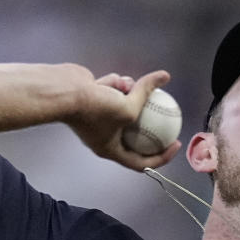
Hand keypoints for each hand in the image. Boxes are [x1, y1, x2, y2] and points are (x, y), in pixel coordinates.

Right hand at [65, 69, 180, 170]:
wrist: (64, 91)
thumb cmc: (94, 108)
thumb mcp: (128, 107)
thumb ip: (146, 93)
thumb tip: (164, 77)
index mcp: (110, 150)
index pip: (141, 162)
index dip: (161, 157)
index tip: (175, 143)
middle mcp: (103, 137)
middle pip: (134, 134)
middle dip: (149, 123)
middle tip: (167, 116)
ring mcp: (97, 118)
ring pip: (123, 107)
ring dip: (130, 95)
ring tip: (132, 85)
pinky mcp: (93, 101)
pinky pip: (112, 93)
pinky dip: (115, 85)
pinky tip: (117, 78)